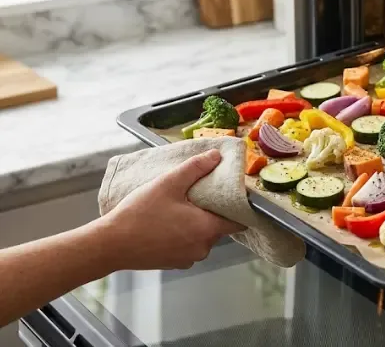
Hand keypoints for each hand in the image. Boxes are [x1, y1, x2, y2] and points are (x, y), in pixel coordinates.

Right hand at [98, 149, 245, 270]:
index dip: (238, 208)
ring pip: (202, 237)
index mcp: (207, 229)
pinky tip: (167, 224)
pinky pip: (187, 246)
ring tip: (178, 208)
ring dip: (195, 224)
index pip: (238, 222)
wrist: (110, 245)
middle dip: (210, 212)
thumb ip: (195, 168)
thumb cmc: (139, 215)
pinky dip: (182, 236)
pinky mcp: (174, 264)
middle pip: (218, 227)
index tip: (232, 196)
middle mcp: (202, 248)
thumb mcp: (168, 184)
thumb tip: (216, 157)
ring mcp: (188, 259)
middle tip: (196, 197)